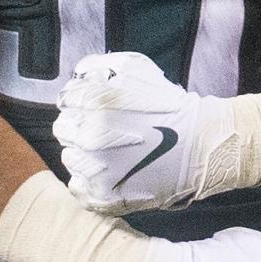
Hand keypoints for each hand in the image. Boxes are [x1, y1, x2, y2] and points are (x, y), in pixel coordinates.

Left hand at [55, 51, 235, 213]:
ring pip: (69, 158)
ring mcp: (95, 170)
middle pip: (63, 129)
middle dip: (79, 125)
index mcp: (95, 102)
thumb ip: (97, 65)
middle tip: (105, 128)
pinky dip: (88, 180)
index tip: (98, 107)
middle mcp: (90, 136)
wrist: (198, 145)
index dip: (82, 101)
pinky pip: (77, 186)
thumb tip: (75, 76)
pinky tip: (108, 170)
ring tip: (111, 150)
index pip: (66, 100)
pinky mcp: (102, 196)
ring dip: (84, 153)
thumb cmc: (166, 104)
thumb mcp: (135, 67)